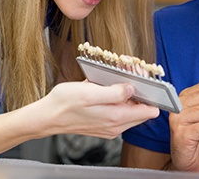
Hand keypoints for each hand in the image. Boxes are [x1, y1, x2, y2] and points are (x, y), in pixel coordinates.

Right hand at [37, 81, 159, 137]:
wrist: (46, 117)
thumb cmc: (64, 104)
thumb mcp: (89, 93)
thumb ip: (114, 92)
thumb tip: (132, 88)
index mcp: (116, 118)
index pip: (150, 111)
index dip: (152, 94)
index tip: (148, 80)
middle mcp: (117, 125)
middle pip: (142, 108)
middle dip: (141, 89)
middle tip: (133, 71)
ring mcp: (111, 125)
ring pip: (132, 107)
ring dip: (130, 91)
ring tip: (122, 75)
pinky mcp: (105, 122)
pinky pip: (121, 109)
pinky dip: (120, 96)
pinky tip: (111, 85)